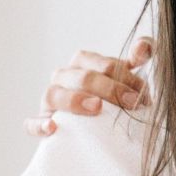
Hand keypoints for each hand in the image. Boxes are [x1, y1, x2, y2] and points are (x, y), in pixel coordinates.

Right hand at [24, 39, 152, 136]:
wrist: (100, 126)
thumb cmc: (115, 96)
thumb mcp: (129, 75)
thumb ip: (140, 54)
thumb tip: (143, 48)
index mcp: (83, 62)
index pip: (102, 64)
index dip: (125, 76)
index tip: (143, 93)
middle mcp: (64, 77)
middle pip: (82, 78)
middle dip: (110, 89)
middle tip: (131, 102)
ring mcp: (50, 100)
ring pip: (54, 94)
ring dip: (75, 100)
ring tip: (96, 107)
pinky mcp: (42, 122)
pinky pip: (32, 123)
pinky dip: (38, 124)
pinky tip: (52, 127)